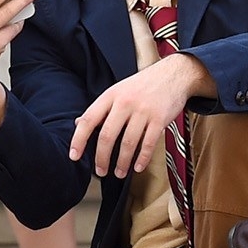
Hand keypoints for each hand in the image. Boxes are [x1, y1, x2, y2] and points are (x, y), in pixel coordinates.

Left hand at [70, 52, 211, 176]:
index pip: (89, 119)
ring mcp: (143, 111)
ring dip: (122, 162)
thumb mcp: (118, 91)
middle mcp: (125, 102)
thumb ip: (100, 108)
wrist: (174, 74)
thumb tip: (79, 123)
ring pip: (128, 143)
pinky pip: (149, 143)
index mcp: (111, 96)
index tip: (74, 155)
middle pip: (107, 135)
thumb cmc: (143, 85)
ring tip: (119, 172)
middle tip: (100, 172)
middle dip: (102, 158)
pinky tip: (138, 167)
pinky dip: (142, 158)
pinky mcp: (160, 119)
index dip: (79, 139)